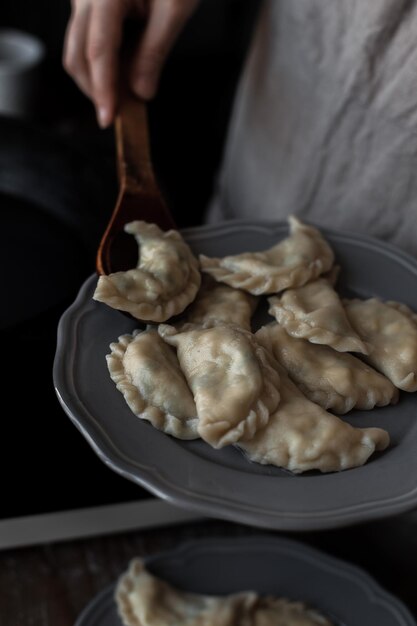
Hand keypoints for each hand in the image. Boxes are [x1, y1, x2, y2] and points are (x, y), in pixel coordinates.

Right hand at [63, 0, 198, 127]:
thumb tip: (141, 91)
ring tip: (125, 94)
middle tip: (119, 114)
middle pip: (77, 55)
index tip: (108, 118)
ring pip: (78, 49)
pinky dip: (102, 61)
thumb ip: (155, 52)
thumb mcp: (175, 9)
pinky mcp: (90, 2)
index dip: (103, 90)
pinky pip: (88, 38)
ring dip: (98, 77)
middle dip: (95, 89)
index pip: (98, 52)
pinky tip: (122, 71)